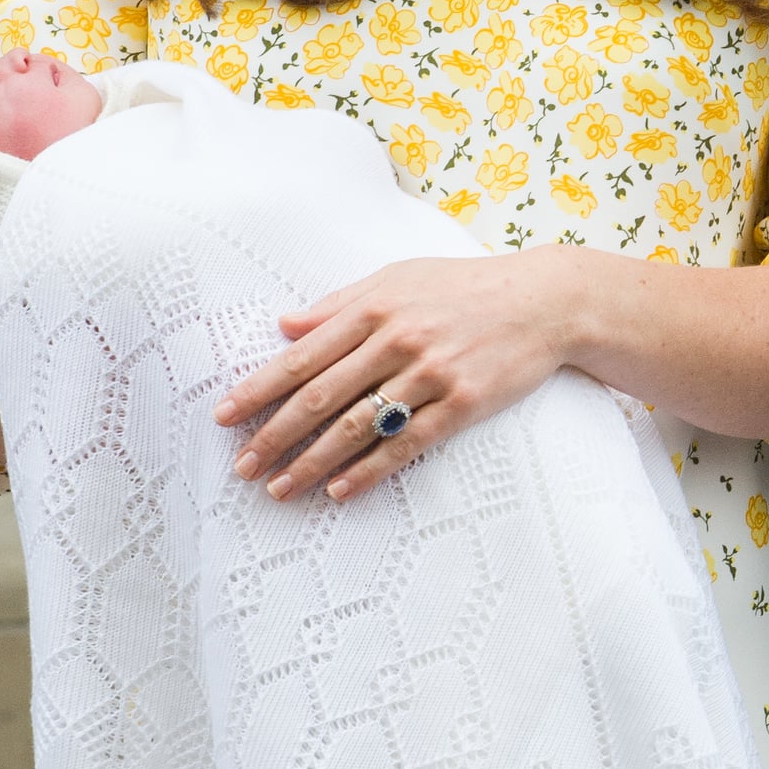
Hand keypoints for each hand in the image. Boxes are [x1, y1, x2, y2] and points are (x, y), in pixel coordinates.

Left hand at [216, 251, 587, 503]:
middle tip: (241, 467)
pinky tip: (340, 490)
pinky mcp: (462, 403)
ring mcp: (430, 374)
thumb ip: (340, 303)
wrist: (544, 300)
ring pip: (356, 427)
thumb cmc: (465, 285)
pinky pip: (406, 445)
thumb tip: (285, 324)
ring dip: (311, 463)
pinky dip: (369, 471)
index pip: (301, 357)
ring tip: (279, 489)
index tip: (223, 417)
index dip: (257, 390)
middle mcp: (397, 340)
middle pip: (320, 397)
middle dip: (273, 436)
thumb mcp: (399, 277)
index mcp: (374, 308)